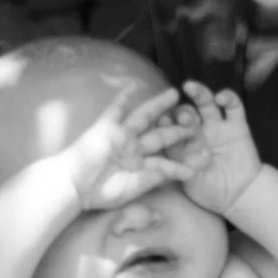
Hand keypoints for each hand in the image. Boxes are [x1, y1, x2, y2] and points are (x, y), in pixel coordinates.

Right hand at [65, 87, 193, 212]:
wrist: (73, 186)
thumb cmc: (100, 193)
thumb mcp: (134, 190)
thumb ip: (156, 179)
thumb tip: (182, 174)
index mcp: (142, 165)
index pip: (167, 158)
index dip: (184, 156)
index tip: (204, 154)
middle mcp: (134, 148)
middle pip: (160, 134)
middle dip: (178, 128)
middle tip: (196, 119)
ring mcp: (120, 136)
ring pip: (144, 117)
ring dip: (159, 105)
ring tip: (174, 94)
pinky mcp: (105, 127)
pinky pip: (116, 108)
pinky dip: (124, 96)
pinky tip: (135, 84)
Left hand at [170, 82, 262, 216]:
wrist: (239, 196)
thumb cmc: (210, 192)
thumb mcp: (192, 184)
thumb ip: (185, 169)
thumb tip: (183, 158)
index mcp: (182, 146)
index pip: (171, 130)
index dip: (165, 124)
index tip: (161, 122)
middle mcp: (198, 133)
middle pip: (186, 114)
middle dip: (182, 112)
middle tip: (181, 116)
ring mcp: (217, 127)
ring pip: (206, 103)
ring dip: (198, 93)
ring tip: (190, 87)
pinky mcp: (237, 125)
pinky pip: (234, 107)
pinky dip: (228, 98)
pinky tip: (221, 97)